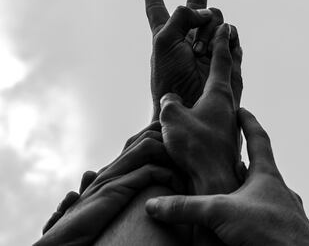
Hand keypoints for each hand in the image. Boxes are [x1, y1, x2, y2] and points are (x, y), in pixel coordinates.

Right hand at [35, 125, 182, 245]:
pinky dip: (167, 176)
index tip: (179, 153)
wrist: (60, 240)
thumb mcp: (109, 205)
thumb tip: (145, 183)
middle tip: (186, 159)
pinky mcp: (113, 189)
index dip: (162, 138)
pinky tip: (176, 187)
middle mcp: (113, 166)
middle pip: (147, 134)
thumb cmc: (86, 227)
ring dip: (170, 156)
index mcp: (113, 168)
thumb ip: (124, 192)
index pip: (140, 138)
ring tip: (183, 172)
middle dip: (169, 141)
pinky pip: (148, 172)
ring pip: (149, 146)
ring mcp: (112, 175)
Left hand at [143, 0, 241, 119]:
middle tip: (197, 2)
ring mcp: (207, 41)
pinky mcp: (224, 51)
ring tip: (201, 52)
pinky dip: (226, 35)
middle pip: (194, 5)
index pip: (157, 8)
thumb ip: (182, 16)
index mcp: (166, 31)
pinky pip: (231, 32)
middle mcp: (187, 34)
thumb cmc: (170, 75)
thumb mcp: (164, 40)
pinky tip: (216, 48)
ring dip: (208, 30)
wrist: (190, 100)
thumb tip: (206, 14)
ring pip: (215, 16)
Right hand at [146, 108, 308, 245]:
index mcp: (266, 175)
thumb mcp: (220, 213)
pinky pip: (263, 215)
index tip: (241, 109)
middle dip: (240, 161)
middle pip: (258, 167)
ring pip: (260, 194)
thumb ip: (186, 207)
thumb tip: (153, 205)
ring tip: (227, 189)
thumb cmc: (267, 230)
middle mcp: (277, 190)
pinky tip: (240, 221)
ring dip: (243, 189)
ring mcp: (282, 210)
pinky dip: (248, 212)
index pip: (258, 139)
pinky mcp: (281, 230)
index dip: (248, 122)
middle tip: (226, 154)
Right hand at [159, 23, 243, 195]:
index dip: (221, 41)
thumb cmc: (195, 148)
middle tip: (235, 40)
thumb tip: (172, 100)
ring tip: (223, 71)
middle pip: (233, 73)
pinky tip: (211, 110)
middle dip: (232, 55)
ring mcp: (229, 123)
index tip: (226, 26)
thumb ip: (170, 102)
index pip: (221, 60)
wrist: (213, 180)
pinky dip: (218, 101)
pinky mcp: (226, 137)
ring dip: (226, 78)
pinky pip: (222, 112)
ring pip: (228, 93)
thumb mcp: (172, 118)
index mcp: (219, 94)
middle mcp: (229, 106)